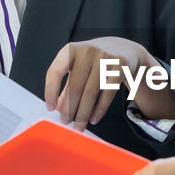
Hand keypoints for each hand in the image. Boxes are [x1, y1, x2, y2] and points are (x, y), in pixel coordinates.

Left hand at [44, 37, 174, 128]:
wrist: (123, 49)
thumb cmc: (95, 60)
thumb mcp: (78, 67)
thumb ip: (67, 86)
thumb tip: (58, 109)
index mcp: (71, 50)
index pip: (55, 72)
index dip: (51, 92)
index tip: (50, 108)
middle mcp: (87, 52)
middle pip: (75, 87)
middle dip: (69, 109)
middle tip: (65, 122)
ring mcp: (105, 59)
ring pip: (91, 93)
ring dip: (83, 114)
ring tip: (79, 125)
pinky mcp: (120, 68)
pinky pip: (107, 94)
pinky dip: (99, 110)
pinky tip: (93, 119)